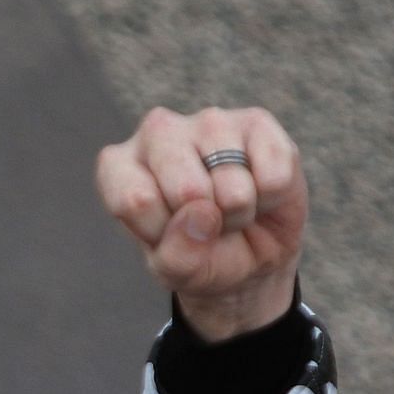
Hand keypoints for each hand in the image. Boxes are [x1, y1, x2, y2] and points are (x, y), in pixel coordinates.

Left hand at [95, 106, 305, 340]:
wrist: (250, 253)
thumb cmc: (199, 254)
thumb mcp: (178, 271)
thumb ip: (177, 255)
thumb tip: (202, 213)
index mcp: (120, 166)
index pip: (134, 201)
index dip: (161, 232)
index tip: (168, 233)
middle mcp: (157, 133)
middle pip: (186, 190)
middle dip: (206, 222)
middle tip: (206, 221)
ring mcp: (208, 122)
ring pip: (233, 188)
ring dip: (239, 213)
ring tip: (230, 207)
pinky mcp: (256, 122)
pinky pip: (273, 177)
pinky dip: (270, 198)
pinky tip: (258, 189)